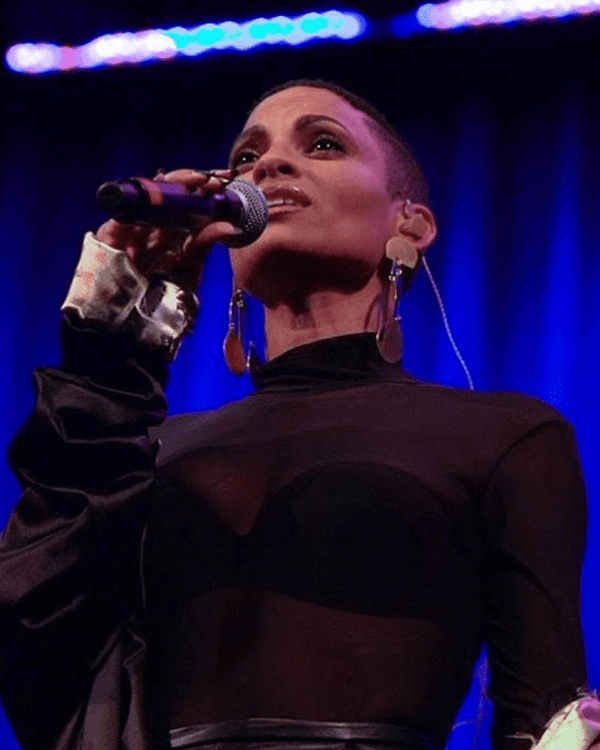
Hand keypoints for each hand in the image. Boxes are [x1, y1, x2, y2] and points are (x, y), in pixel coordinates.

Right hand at [95, 168, 239, 290]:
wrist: (139, 323)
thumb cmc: (163, 299)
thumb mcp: (189, 268)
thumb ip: (203, 244)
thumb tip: (229, 226)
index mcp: (168, 233)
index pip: (182, 204)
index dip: (198, 192)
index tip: (219, 185)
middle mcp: (149, 227)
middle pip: (164, 195)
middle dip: (186, 183)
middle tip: (207, 181)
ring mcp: (129, 230)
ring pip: (146, 198)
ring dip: (168, 187)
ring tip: (190, 182)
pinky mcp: (110, 236)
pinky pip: (123, 213)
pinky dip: (141, 202)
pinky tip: (160, 194)